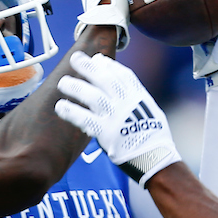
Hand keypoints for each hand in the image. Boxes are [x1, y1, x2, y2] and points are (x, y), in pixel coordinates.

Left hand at [55, 52, 181, 185]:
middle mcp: (127, 104)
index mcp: (139, 97)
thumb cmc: (154, 138)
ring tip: (63, 82)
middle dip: (89, 67)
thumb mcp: (151, 111)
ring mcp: (116, 117)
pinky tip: (60, 107)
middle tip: (76, 58)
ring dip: (76, 87)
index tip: (97, 59)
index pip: (122, 74)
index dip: (108, 65)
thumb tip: (121, 86)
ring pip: (92, 96)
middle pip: (105, 80)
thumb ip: (135, 99)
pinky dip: (72, 112)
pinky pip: (85, 119)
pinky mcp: (106, 133)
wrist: (156, 159)